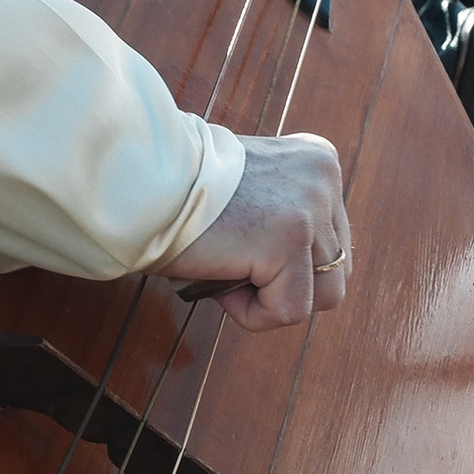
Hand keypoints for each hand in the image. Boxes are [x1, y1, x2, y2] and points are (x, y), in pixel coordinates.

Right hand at [169, 132, 349, 331]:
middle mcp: (323, 177)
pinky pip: (288, 311)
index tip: (238, 242)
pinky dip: (251, 314)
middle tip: (231, 261)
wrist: (138, 179)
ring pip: (320, 296)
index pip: (332, 241)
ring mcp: (310, 208)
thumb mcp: (252, 192)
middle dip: (285, 283)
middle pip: (335, 270)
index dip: (284, 263)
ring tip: (225, 270)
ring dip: (267, 298)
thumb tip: (305, 277)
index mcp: (317, 160)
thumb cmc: (177, 194)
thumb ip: (286, 218)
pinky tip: (219, 280)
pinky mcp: (288, 240)